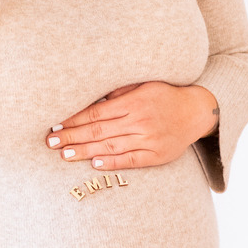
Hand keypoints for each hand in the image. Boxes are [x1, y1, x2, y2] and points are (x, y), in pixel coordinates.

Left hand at [45, 81, 218, 171]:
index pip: (96, 112)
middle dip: (73, 136)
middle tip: (51, 143)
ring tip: (65, 154)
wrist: (196, 111)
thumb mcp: (142, 85)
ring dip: (86, 151)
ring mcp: (149, 139)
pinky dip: (112, 162)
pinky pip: (131, 160)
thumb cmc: (163, 95)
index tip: (56, 125)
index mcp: (133, 101)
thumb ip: (118, 92)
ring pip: (111, 146)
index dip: (74, 119)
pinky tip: (94, 163)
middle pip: (99, 130)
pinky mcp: (157, 155)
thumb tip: (90, 99)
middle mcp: (140, 120)